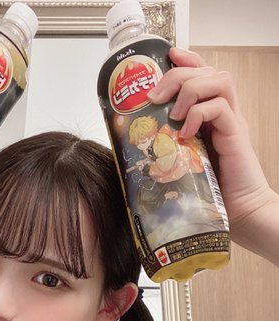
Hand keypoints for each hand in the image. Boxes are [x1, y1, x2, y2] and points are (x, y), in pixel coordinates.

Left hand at [147, 48, 271, 232]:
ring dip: (190, 90)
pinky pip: (221, 108)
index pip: (202, 75)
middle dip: (177, 76)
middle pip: (207, 72)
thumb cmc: (208, 193)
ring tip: (173, 112)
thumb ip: (165, 150)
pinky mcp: (235, 135)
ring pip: (219, 81)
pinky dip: (199, 113)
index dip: (185, 61)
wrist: (240, 213)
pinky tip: (186, 130)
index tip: (165, 57)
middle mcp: (222, 114)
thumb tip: (129, 150)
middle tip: (155, 96)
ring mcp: (231, 123)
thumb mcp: (180, 166)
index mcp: (209, 117)